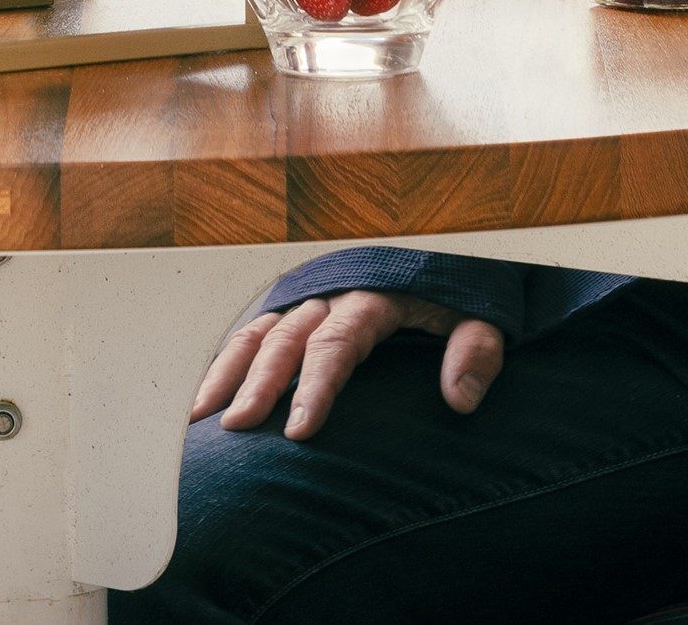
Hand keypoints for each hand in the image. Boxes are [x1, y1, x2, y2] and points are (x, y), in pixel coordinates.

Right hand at [191, 291, 505, 439]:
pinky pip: (255, 331)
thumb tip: (462, 398)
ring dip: (229, 373)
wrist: (451, 257)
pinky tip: (208, 400)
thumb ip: (477, 349)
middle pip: (289, 338)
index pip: (338, 342)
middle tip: (238, 428)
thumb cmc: (460, 294)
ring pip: (261, 332)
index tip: (299, 431)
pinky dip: (227, 362)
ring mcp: (311, 297)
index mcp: (377, 294)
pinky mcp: (298, 305)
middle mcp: (335, 293)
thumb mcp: (484, 313)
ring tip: (203, 419)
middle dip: (260, 384)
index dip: (316, 386)